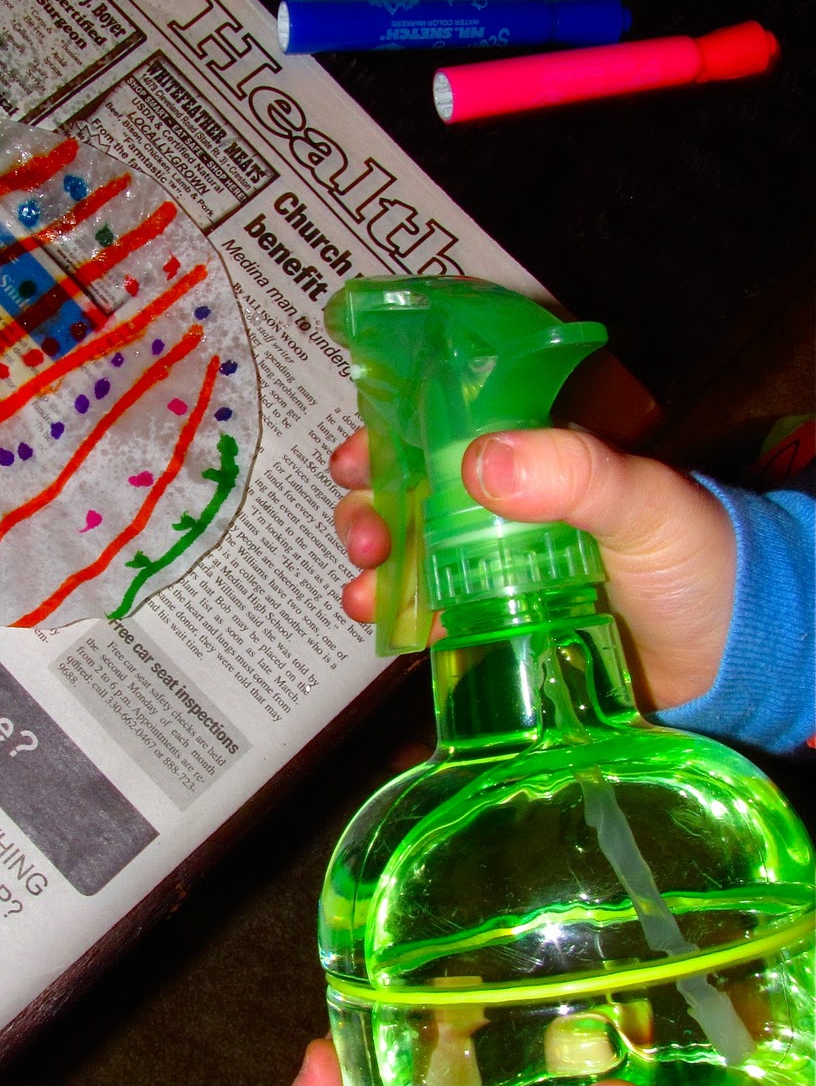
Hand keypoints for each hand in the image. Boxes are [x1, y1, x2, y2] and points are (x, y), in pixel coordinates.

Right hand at [330, 426, 735, 711]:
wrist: (733, 657)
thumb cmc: (699, 559)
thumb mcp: (642, 502)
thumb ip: (574, 473)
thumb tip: (478, 463)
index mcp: (537, 458)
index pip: (444, 428)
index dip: (388, 438)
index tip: (352, 461)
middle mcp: (506, 507)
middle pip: (410, 493)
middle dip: (368, 509)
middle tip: (365, 538)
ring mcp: (496, 566)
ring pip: (411, 552)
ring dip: (375, 564)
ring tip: (365, 591)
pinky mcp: (497, 623)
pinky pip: (431, 612)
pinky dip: (397, 614)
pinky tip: (383, 623)